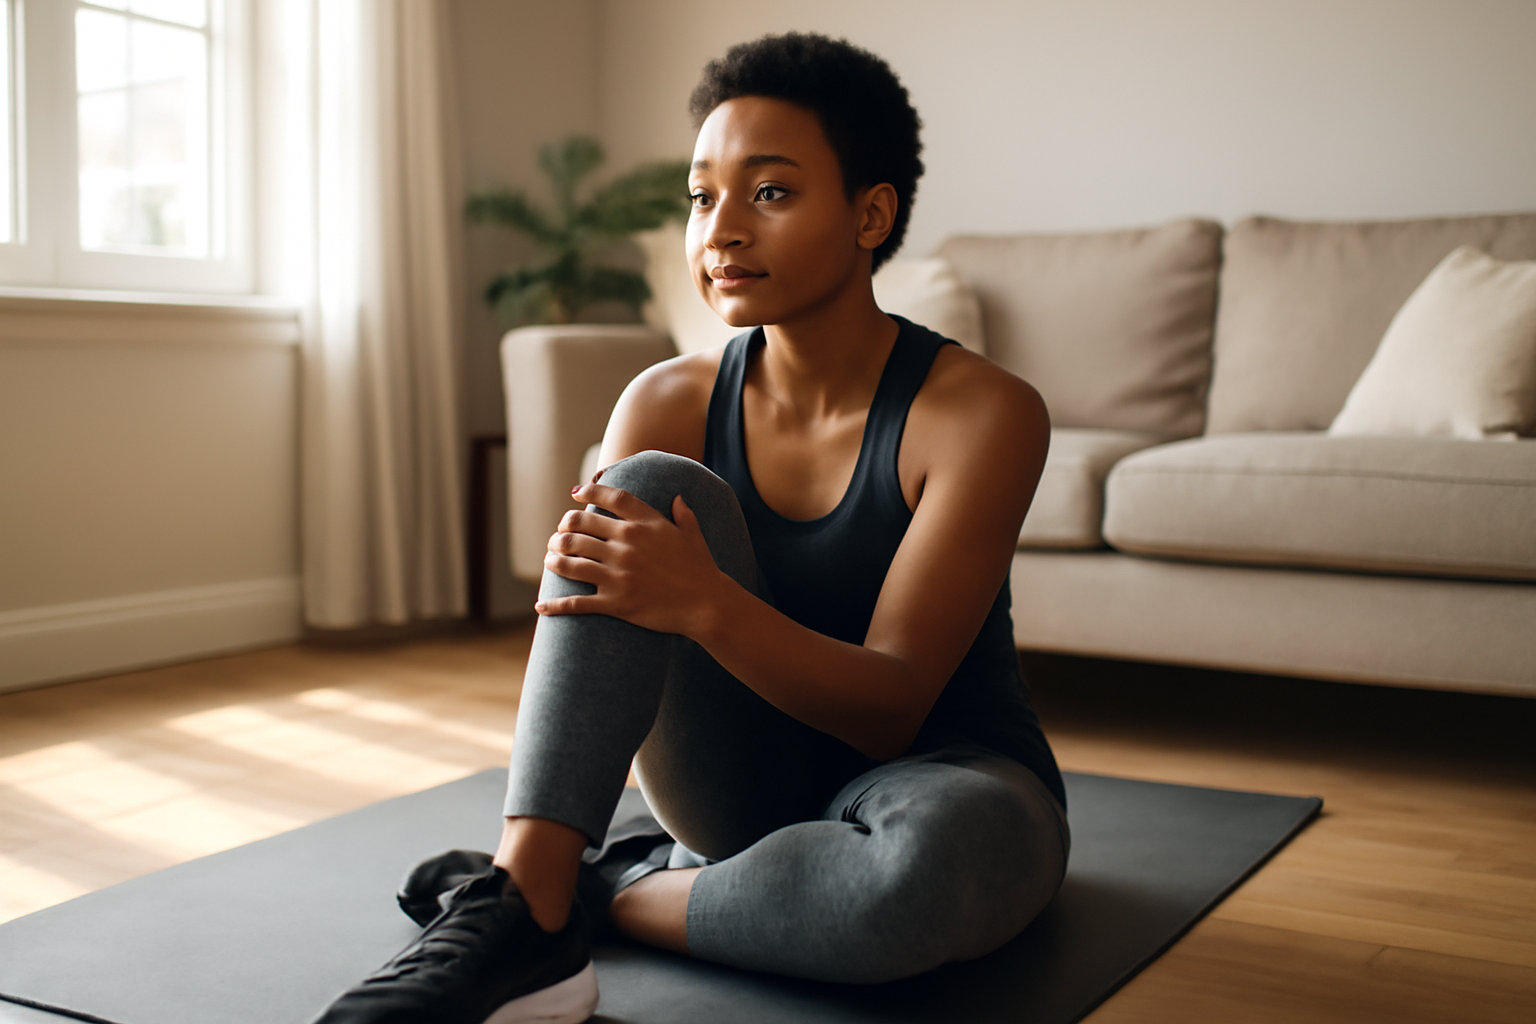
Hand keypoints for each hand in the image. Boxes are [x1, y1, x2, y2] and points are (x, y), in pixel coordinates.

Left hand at [535, 482, 724, 635]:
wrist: (707, 605)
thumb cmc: (702, 569)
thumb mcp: (693, 535)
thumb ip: (682, 514)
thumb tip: (677, 498)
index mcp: (645, 524)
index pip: (608, 498)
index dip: (588, 492)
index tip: (575, 493)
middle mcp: (628, 544)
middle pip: (579, 526)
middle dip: (563, 528)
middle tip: (559, 534)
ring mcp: (619, 573)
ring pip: (570, 560)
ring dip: (554, 559)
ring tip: (550, 560)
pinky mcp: (616, 602)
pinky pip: (577, 603)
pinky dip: (555, 606)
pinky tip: (541, 606)